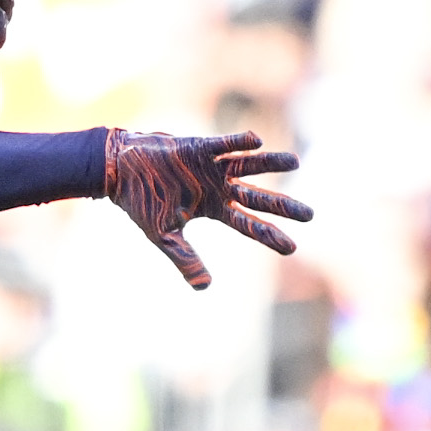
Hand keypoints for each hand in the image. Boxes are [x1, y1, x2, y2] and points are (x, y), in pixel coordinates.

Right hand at [104, 129, 311, 289]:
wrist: (120, 172)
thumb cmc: (141, 202)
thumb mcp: (163, 236)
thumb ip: (185, 259)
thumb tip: (205, 288)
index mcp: (212, 207)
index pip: (246, 223)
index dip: (268, 234)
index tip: (292, 248)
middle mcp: (218, 187)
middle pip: (257, 197)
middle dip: (283, 206)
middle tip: (310, 216)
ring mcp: (211, 165)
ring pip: (248, 165)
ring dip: (271, 164)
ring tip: (294, 163)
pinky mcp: (199, 146)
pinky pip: (223, 144)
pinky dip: (238, 142)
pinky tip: (256, 142)